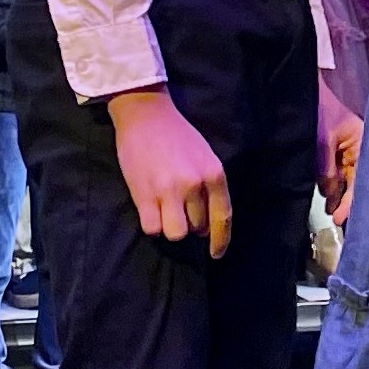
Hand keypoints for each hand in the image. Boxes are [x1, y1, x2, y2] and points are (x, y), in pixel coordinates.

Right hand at [108, 88, 230, 256]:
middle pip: (198, 227)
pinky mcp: (145, 194)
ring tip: (164, 209)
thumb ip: (210, 186)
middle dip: (190, 222)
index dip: (221, 240)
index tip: (216, 253)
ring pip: (176, 232)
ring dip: (170, 226)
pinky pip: (152, 228)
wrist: (146, 114)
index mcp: (214, 173)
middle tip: (178, 207)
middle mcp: (194, 184)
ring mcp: (169, 190)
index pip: (223, 217)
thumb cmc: (177, 135)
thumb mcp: (205, 155)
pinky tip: (150, 208)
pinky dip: (152, 223)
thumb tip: (207, 224)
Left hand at [317, 88, 362, 223]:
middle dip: (346, 199)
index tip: (340, 217)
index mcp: (363, 142)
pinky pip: (335, 171)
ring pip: (344, 178)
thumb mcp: (321, 144)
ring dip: (338, 193)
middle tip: (335, 220)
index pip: (362, 177)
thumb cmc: (317, 112)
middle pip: (356, 180)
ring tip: (330, 212)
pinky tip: (327, 197)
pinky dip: (331, 184)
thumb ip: (326, 172)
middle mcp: (359, 148)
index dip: (352, 199)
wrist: (299, 91)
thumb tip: (330, 196)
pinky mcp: (334, 150)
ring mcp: (346, 149)